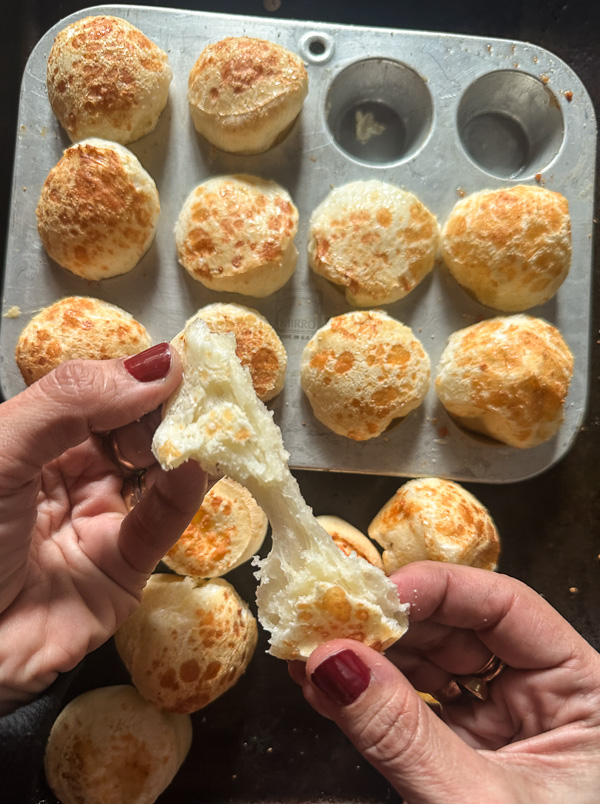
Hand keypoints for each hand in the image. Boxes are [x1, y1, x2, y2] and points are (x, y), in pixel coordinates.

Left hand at [0, 345, 205, 713]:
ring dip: (183, 448)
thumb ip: (72, 400)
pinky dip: (180, 495)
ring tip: (209, 425)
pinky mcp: (121, 570)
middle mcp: (65, 476)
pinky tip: (192, 468)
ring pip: (154, 474)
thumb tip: (158, 364)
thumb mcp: (0, 450)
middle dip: (166, 410)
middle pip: (132, 431)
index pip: (97, 396)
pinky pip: (158, 525)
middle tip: (202, 393)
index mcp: (30, 440)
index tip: (177, 361)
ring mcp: (95, 521)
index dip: (135, 378)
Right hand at [291, 561, 599, 802]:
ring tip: (316, 650)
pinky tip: (332, 685)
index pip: (506, 607)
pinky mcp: (476, 753)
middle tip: (329, 618)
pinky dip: (376, 697)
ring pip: (435, 665)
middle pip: (462, 629)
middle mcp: (550, 695)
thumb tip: (333, 663)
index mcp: (587, 691)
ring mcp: (510, 725)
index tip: (374, 593)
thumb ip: (404, 735)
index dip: (438, 589)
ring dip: (373, 656)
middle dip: (392, 623)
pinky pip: (422, 709)